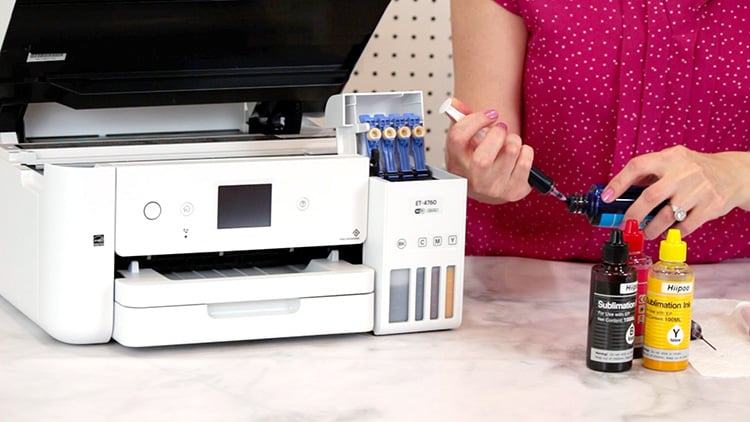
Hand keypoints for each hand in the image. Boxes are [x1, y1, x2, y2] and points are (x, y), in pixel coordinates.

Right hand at [444, 98, 533, 203]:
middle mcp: (473, 179)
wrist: (488, 189)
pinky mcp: (514, 190)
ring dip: (514, 139)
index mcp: (457, 163)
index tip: (489, 115)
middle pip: (483, 156)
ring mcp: (493, 188)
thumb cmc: (477, 161)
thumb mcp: (465, 143)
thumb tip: (453, 104)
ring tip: (509, 143)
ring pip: (510, 152)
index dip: (476, 119)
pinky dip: (526, 152)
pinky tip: (518, 155)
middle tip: (500, 131)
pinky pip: (526, 162)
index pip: (458, 137)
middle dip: (498, 133)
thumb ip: (460, 119)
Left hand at [602, 145, 749, 238]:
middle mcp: (683, 171)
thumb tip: (619, 191)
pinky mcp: (711, 205)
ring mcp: (699, 189)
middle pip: (650, 196)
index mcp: (669, 157)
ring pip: (667, 215)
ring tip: (645, 233)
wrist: (733, 174)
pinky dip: (673, 232)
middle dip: (633, 214)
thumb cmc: (695, 169)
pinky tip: (668, 232)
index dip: (619, 182)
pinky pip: (686, 225)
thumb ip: (649, 173)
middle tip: (626, 225)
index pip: (638, 166)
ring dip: (652, 228)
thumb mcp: (673, 161)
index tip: (607, 197)